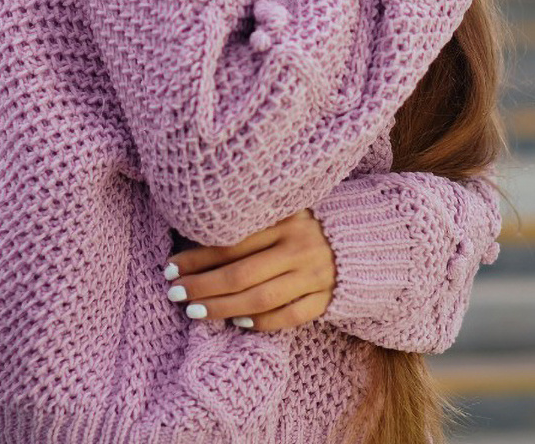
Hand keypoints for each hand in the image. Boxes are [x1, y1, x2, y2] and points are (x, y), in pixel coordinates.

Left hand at [164, 209, 335, 330]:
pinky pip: (289, 317)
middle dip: (202, 286)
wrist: (364, 237)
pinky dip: (262, 322)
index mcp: (286, 220)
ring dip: (223, 308)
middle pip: (241, 274)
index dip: (197, 257)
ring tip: (195, 312)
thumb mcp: (285, 211)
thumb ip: (252, 222)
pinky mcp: (326, 298)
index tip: (171, 267)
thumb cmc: (309, 224)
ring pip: (261, 299)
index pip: (232, 243)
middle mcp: (300, 247)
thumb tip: (194, 240)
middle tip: (175, 293)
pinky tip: (238, 323)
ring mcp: (315, 275)